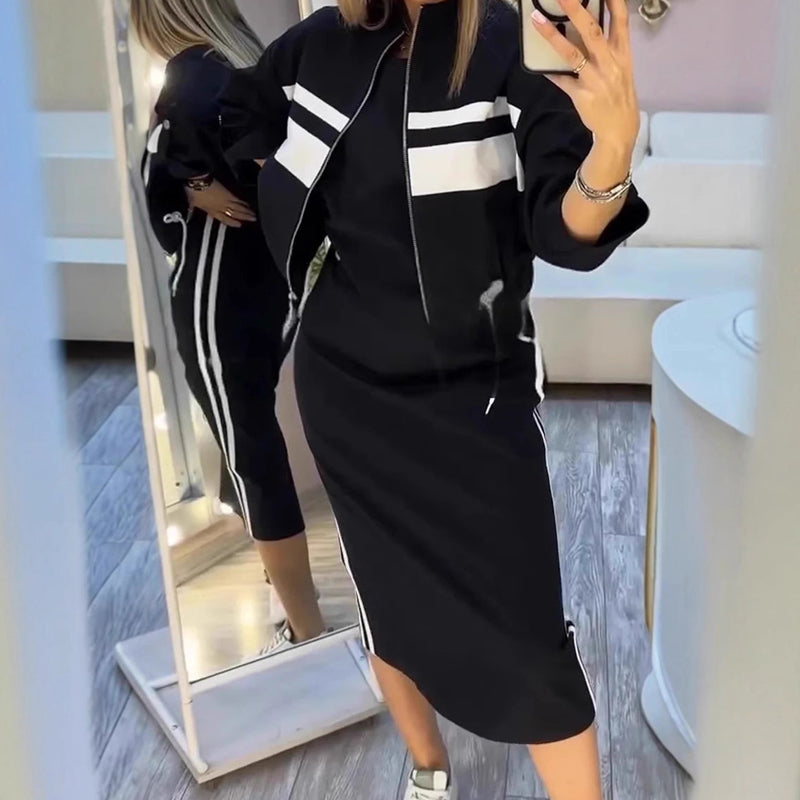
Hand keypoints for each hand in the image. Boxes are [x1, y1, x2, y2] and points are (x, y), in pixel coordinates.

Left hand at [185, 179, 256, 227]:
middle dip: (244, 217)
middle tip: (254, 220)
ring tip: (254, 215)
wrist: (197, 181)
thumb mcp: (191, 203)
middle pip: (235, 214)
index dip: (232, 223)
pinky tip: (249, 204)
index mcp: (212, 211)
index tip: (240, 225)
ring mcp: (225, 200)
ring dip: (247, 212)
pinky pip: (238, 200)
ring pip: (238, 208)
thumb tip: (188, 216)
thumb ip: (192, 210)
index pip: (224, 219)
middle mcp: (221, 208)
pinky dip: (244, 203)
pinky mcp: (228, 193)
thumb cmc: (193, 191)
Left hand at [531, 0, 639, 156]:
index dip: (613, 1)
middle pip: (592, 31)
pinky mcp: (581, 95)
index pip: (620, 20)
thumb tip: (587, 27)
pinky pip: (562, 81)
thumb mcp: (621, 68)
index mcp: (622, 53)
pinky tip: (539, 66)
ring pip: (572, 53)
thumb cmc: (618, 95)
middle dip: (576, 10)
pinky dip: (551, 73)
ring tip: (537, 21)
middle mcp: (610, 62)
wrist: (620, 128)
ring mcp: (595, 79)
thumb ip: (608, 48)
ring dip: (553, 36)